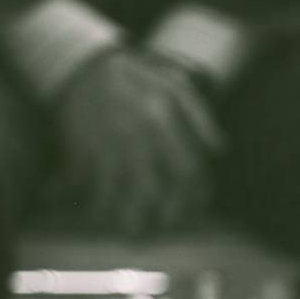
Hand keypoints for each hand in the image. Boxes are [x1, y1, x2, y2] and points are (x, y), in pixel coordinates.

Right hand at [49, 42, 221, 236]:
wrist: (81, 65)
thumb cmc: (134, 74)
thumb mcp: (174, 83)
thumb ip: (200, 115)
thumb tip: (218, 150)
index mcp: (164, 118)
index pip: (188, 167)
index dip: (196, 191)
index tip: (196, 203)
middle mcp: (138, 136)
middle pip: (159, 189)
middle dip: (167, 213)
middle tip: (168, 223)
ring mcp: (109, 146)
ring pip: (124, 194)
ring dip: (131, 217)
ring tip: (136, 233)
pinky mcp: (84, 152)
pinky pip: (93, 188)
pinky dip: (98, 204)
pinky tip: (104, 213)